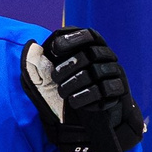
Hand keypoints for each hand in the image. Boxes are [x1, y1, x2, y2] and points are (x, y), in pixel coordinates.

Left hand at [27, 27, 144, 151]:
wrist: (96, 117)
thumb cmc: (72, 89)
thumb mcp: (52, 76)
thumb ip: (41, 62)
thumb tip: (31, 46)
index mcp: (93, 47)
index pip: (89, 34)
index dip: (73, 38)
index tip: (55, 48)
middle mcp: (107, 57)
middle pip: (92, 53)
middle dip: (69, 65)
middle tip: (54, 77)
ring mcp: (115, 72)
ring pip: (98, 71)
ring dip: (76, 82)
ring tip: (62, 92)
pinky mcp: (119, 90)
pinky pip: (107, 88)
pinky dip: (88, 96)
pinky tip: (74, 102)